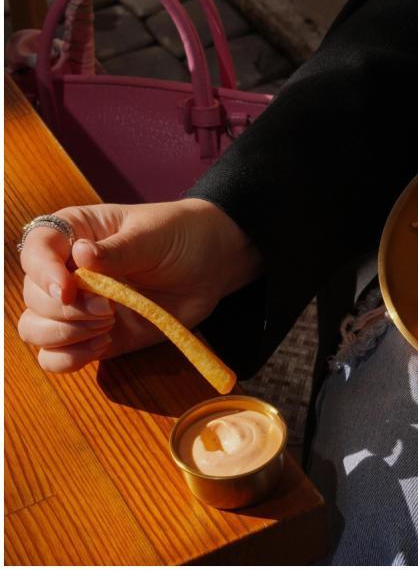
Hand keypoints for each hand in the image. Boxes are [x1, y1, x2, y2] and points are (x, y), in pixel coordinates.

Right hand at [17, 198, 261, 372]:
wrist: (211, 265)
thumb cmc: (180, 236)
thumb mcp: (152, 235)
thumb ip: (118, 250)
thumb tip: (81, 254)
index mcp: (74, 233)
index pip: (35, 250)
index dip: (42, 271)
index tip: (67, 288)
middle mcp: (66, 271)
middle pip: (33, 295)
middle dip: (64, 309)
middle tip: (108, 309)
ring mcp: (78, 306)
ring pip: (34, 329)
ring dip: (64, 334)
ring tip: (108, 325)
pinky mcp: (94, 335)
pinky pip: (58, 357)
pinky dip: (70, 358)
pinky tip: (104, 343)